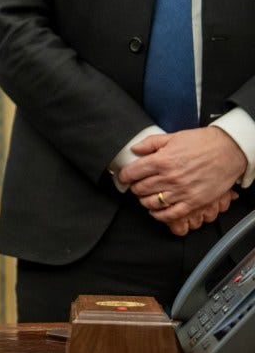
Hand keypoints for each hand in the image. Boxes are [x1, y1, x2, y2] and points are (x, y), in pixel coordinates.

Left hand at [116, 127, 244, 231]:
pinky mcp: (193, 202)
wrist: (229, 151)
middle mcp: (169, 177)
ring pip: (152, 202)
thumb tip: (134, 149)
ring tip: (146, 196)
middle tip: (137, 185)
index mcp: (161, 160)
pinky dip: (159, 215)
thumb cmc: (202, 142)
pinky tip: (156, 210)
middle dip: (135, 187)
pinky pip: (171, 214)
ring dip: (145, 201)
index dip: (124, 176)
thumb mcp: (173, 137)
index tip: (124, 177)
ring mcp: (181, 191)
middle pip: (140, 189)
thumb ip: (150, 143)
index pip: (132, 173)